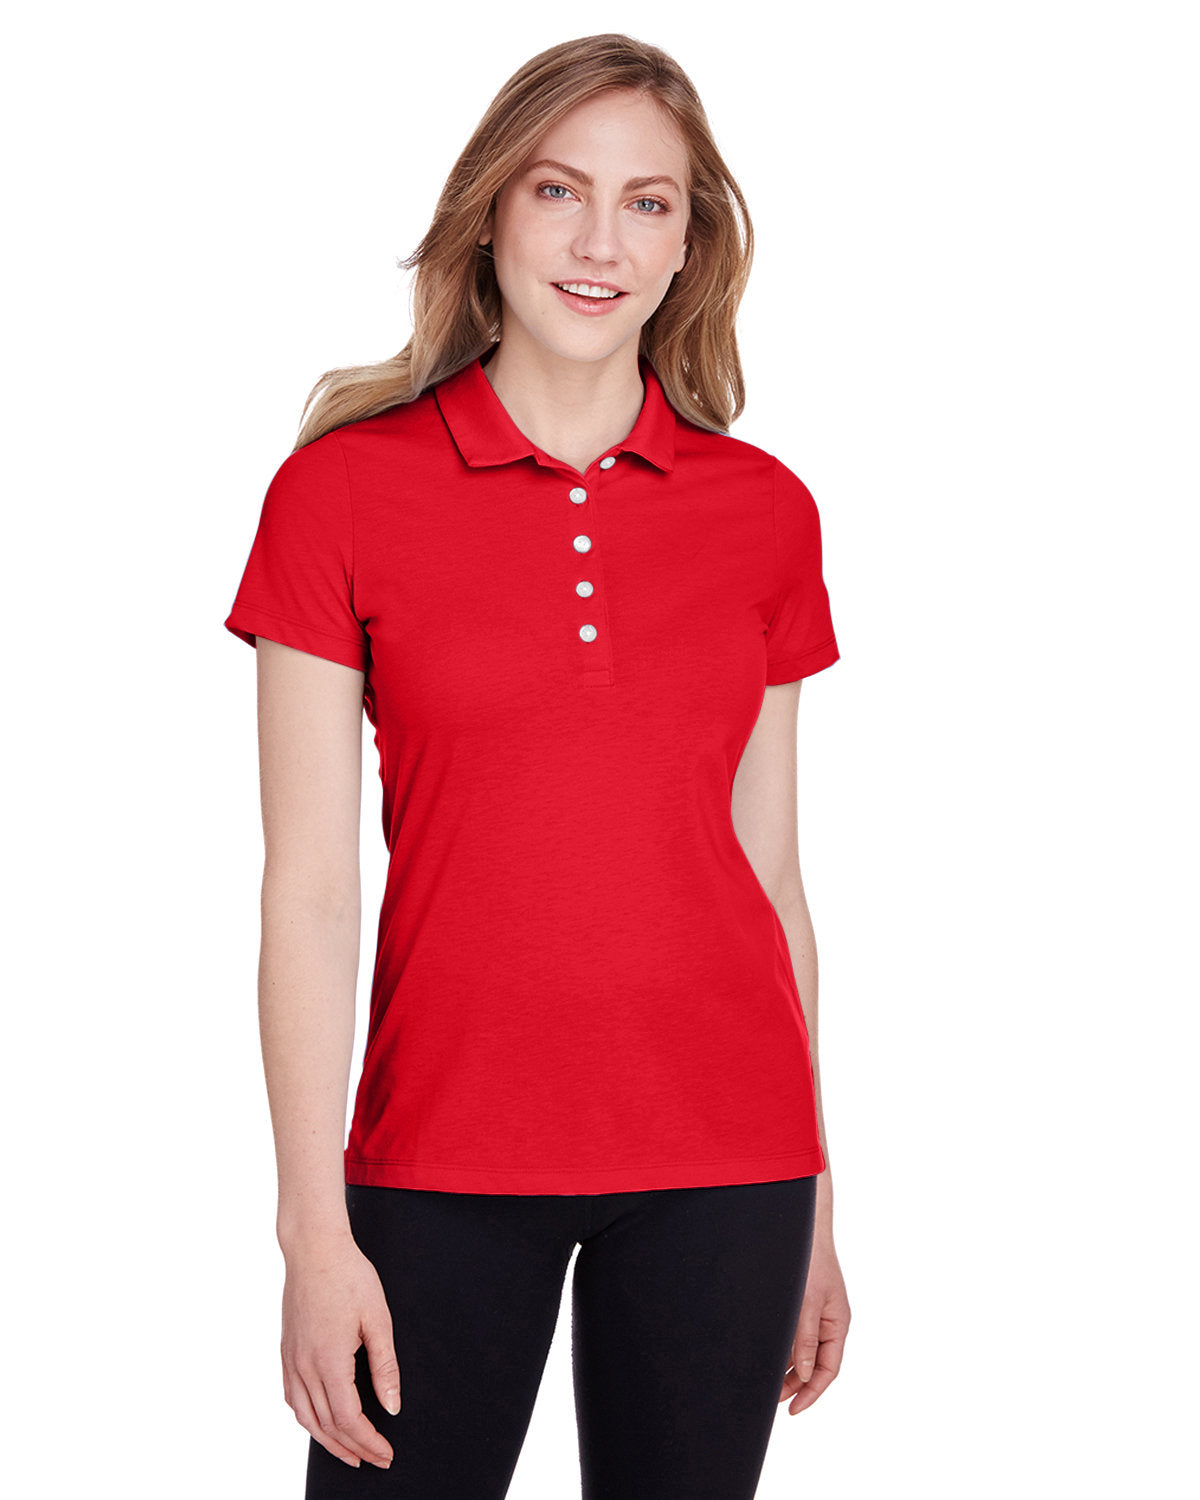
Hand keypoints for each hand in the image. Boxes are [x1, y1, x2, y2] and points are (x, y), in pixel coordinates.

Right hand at [280, 1234, 401, 1468]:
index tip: (386, 1453)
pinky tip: (320, 1421)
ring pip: (305, 1417)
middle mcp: (304, 1367)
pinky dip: (307, 1419)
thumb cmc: (349, 1276)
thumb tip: (392, 1407)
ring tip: (349, 1452)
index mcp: (329, 1362)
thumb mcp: (378, 1319)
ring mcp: (291, 1360)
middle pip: (327, 1425)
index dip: (369, 1442)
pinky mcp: (286, 1352)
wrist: (314, 1249)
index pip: (349, 1419)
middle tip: (375, 1459)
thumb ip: (385, 1367)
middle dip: (353, 1448)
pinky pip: (292, 1398)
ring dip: (328, 1441)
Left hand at [778, 1232, 849, 1413]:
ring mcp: (815, 1313)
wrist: (801, 1226)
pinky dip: (783, 1347)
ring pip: (802, 1351)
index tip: (793, 1409)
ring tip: (766, 1383)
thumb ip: (806, 1339)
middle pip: (815, 1364)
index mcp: (837, 1324)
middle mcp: (828, 1322)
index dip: (812, 1392)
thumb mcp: (808, 1303)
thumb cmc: (811, 1260)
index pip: (829, 1369)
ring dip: (787, 1367)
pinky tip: (767, 1356)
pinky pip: (794, 1334)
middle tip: (772, 1399)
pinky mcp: (801, 1304)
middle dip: (795, 1384)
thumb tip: (805, 1374)